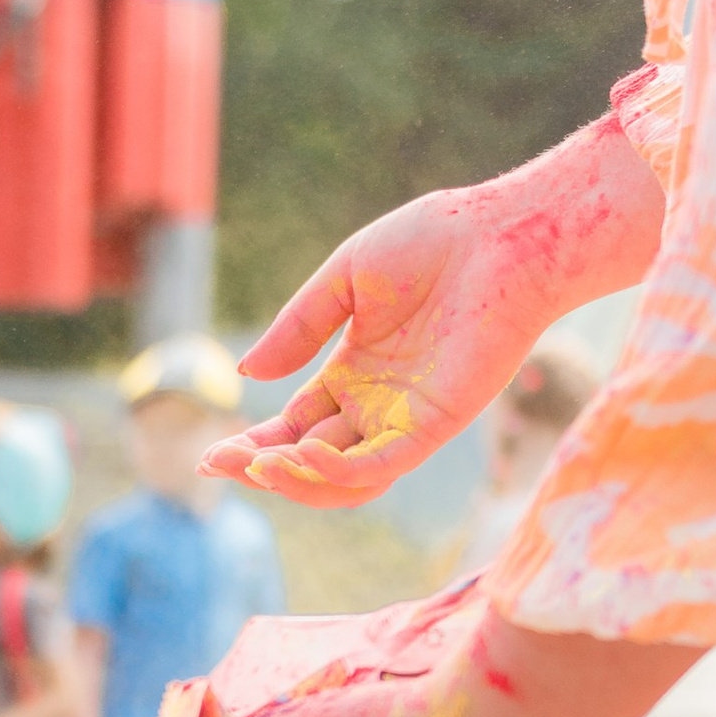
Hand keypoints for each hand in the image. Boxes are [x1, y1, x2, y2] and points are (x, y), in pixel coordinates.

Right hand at [198, 112, 661, 509]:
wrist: (503, 233)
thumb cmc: (435, 242)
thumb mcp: (345, 278)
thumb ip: (298, 327)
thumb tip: (246, 374)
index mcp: (353, 377)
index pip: (293, 428)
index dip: (252, 445)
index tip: (212, 455)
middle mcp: (377, 409)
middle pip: (307, 463)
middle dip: (259, 470)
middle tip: (217, 465)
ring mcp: (406, 422)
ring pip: (341, 481)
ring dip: (294, 483)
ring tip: (257, 466)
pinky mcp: (435, 425)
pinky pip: (378, 467)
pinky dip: (335, 472)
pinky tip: (299, 456)